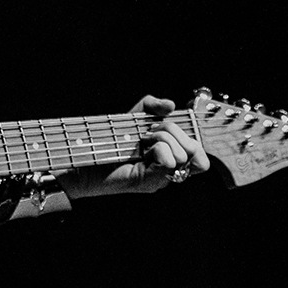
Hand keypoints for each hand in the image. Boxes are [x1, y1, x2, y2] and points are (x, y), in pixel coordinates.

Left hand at [65, 95, 209, 197]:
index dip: (195, 141)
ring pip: (182, 155)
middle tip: (150, 131)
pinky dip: (157, 147)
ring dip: (163, 138)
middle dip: (173, 131)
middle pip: (194, 151)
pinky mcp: (148, 182)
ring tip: (143, 139)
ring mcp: (160, 179)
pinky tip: (142, 149)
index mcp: (170, 159)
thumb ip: (153, 106)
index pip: (202, 159)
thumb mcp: (135, 115)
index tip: (172, 126)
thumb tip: (171, 105)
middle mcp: (168, 173)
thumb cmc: (110, 138)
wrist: (85, 155)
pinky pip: (169, 161)